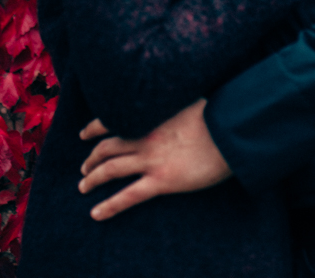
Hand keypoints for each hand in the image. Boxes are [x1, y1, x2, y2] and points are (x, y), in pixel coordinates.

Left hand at [77, 99, 230, 219]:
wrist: (231, 132)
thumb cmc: (218, 114)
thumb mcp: (192, 101)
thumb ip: (177, 104)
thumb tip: (179, 102)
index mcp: (150, 117)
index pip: (111, 120)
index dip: (94, 128)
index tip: (84, 134)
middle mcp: (144, 138)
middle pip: (106, 148)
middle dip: (91, 158)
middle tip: (84, 167)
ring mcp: (151, 160)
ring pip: (110, 170)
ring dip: (92, 178)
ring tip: (83, 186)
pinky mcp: (161, 181)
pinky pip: (128, 196)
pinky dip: (109, 206)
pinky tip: (96, 214)